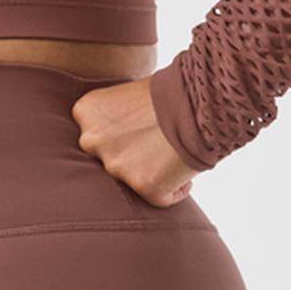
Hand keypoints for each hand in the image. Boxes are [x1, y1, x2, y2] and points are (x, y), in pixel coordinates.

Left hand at [71, 75, 200, 207]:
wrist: (204, 99)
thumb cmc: (173, 92)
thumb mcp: (129, 94)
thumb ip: (114, 117)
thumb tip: (116, 136)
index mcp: (86, 112)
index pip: (96, 137)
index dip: (123, 134)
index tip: (143, 124)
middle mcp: (92, 140)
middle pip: (110, 160)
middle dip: (132, 155)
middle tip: (158, 141)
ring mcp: (116, 166)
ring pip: (132, 180)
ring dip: (153, 171)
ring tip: (173, 150)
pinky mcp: (143, 186)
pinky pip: (160, 197)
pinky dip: (175, 188)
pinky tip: (184, 166)